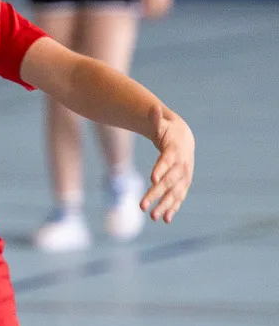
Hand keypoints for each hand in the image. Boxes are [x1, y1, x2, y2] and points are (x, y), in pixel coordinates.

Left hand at [141, 108, 194, 223]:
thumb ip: (155, 119)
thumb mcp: (162, 124)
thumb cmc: (169, 132)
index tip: (152, 179)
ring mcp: (183, 177)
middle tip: (142, 207)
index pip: (167, 161)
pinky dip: (172, 208)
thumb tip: (153, 106)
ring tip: (152, 216)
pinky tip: (164, 219)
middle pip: (168, 182)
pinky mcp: (182, 185)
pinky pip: (178, 198)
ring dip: (164, 205)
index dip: (160, 169)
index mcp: (175, 152)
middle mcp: (182, 167)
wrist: (184, 140)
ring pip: (174, 193)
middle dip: (156, 194)